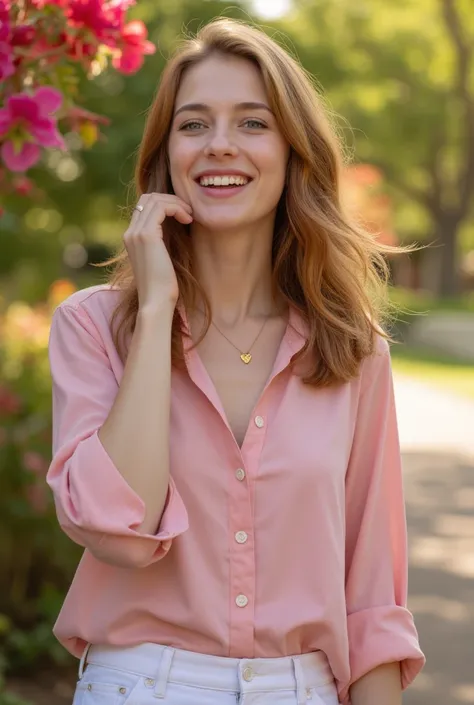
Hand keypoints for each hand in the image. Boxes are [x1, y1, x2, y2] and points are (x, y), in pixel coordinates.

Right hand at [124, 192, 192, 309]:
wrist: (156, 301)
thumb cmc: (163, 286)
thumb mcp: (163, 257)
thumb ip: (164, 241)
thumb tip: (178, 225)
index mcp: (132, 238)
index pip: (145, 206)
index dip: (166, 205)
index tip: (184, 215)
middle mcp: (130, 233)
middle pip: (148, 198)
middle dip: (171, 200)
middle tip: (189, 212)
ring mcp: (136, 233)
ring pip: (154, 199)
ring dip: (176, 203)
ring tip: (190, 215)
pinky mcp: (146, 235)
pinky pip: (161, 207)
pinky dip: (176, 208)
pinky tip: (188, 219)